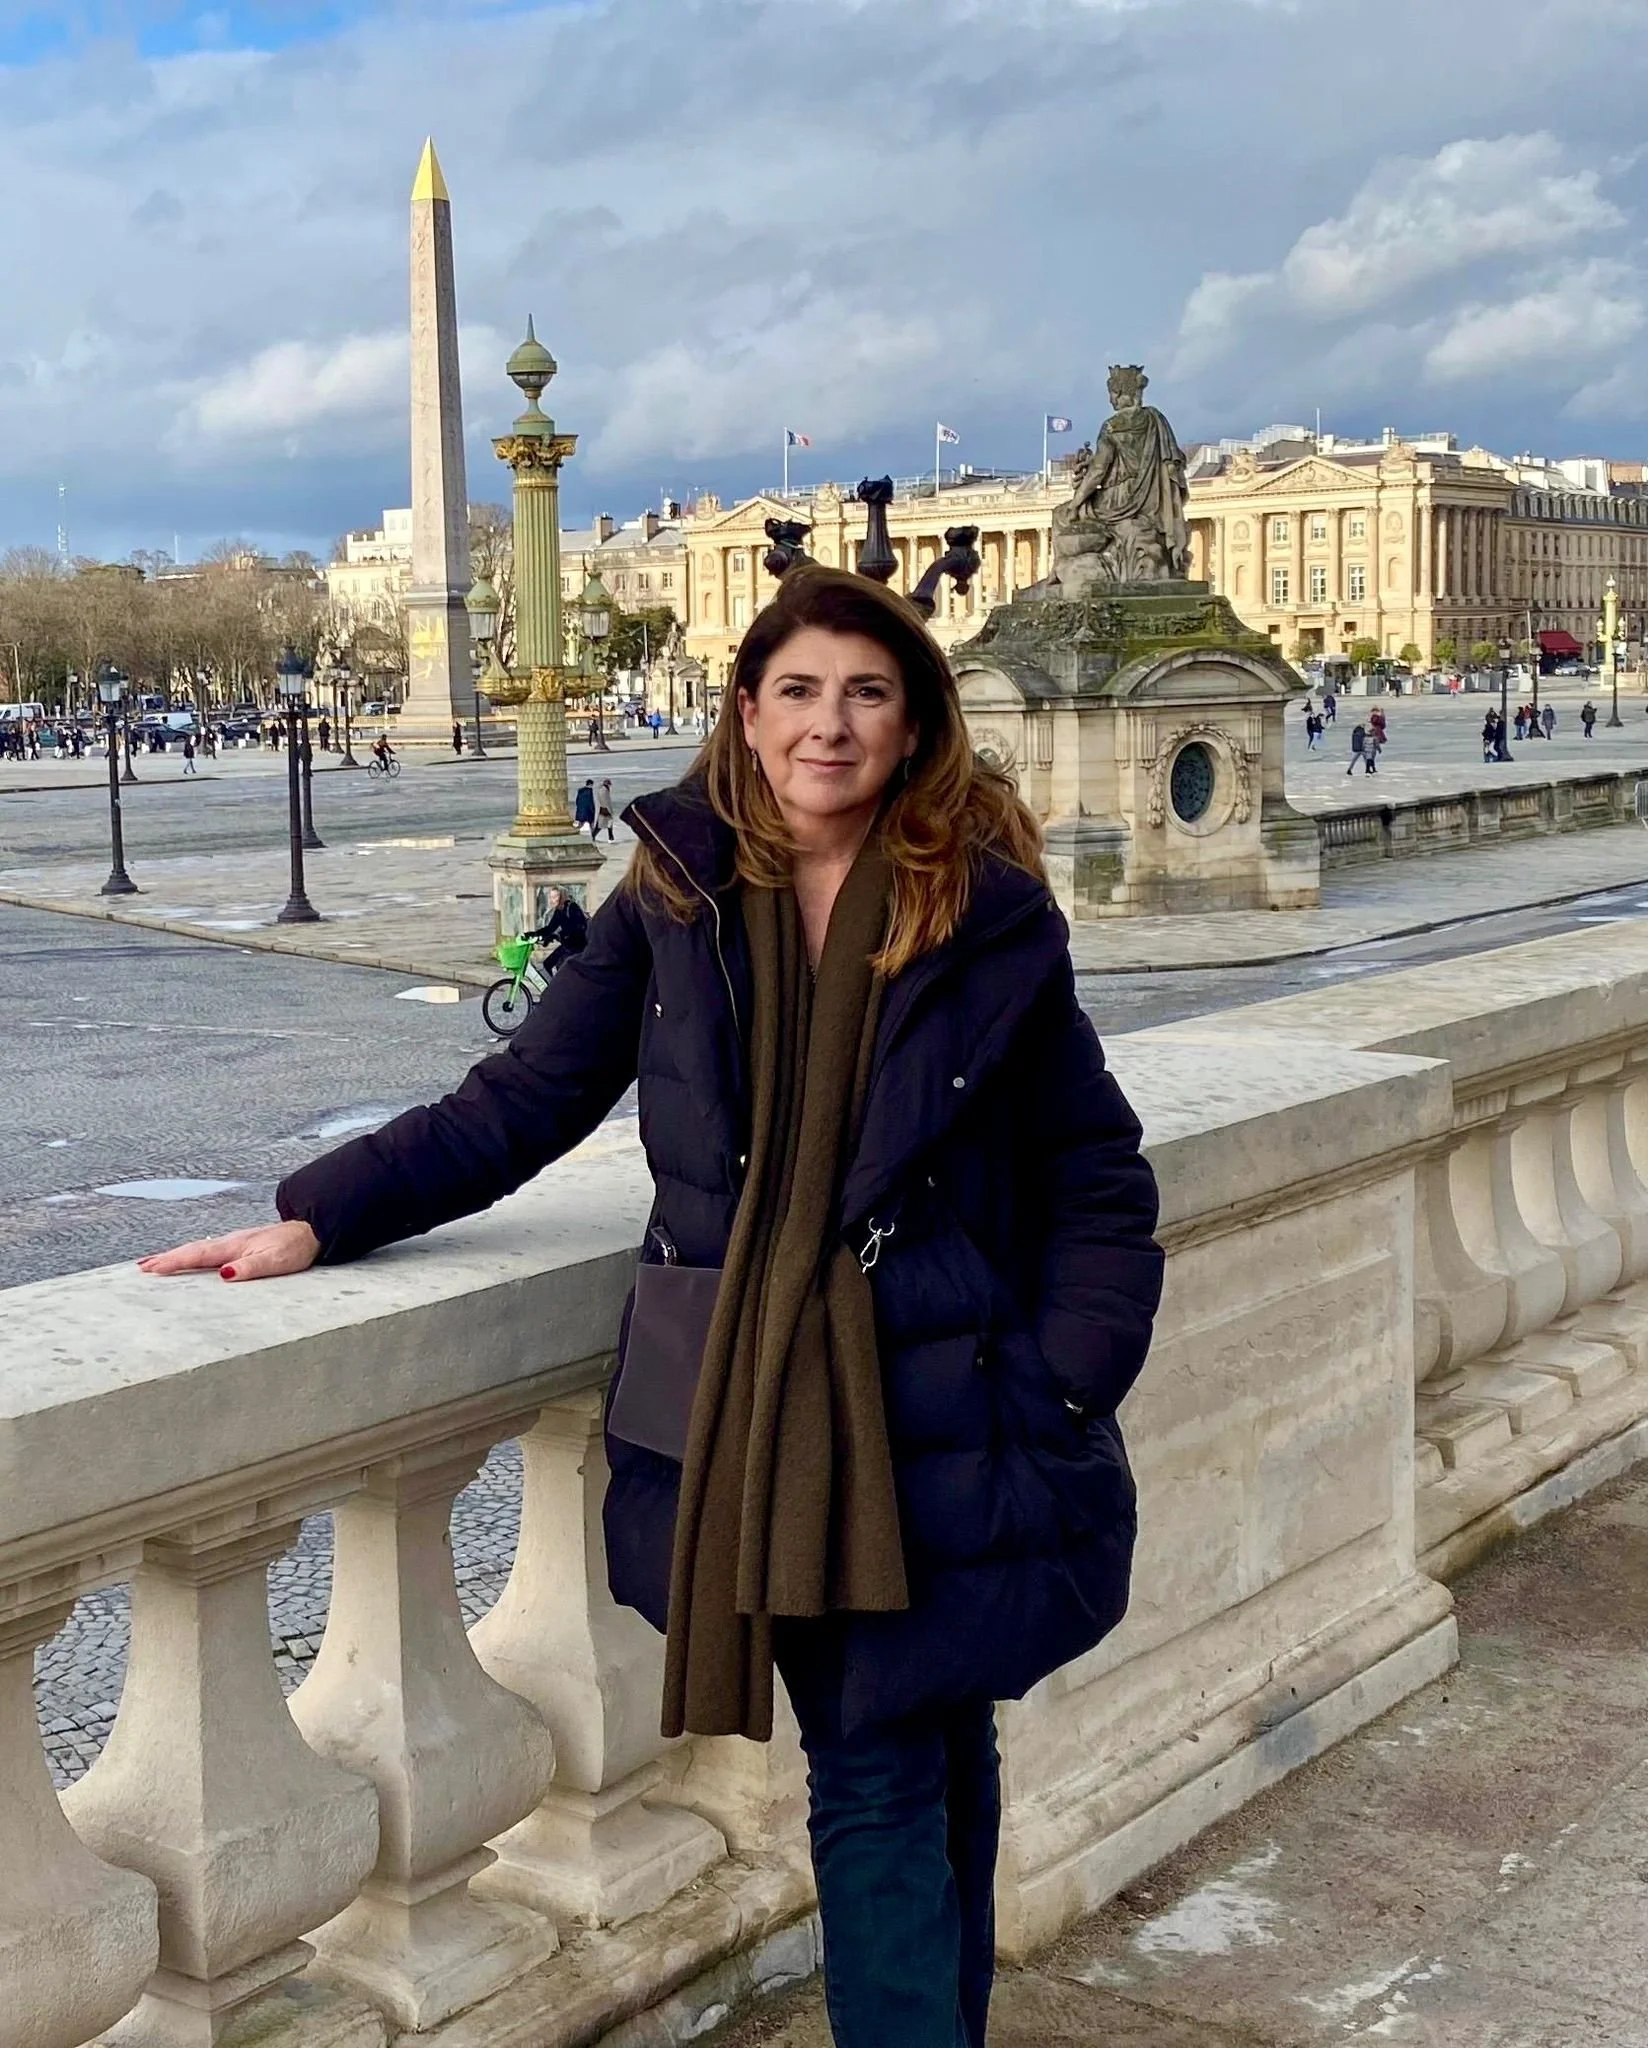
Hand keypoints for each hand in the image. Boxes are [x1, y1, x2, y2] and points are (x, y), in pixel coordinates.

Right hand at [138, 1220, 320, 1282]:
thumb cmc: (294, 1247)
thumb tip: (223, 1275)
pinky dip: (191, 1254)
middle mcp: (229, 1242)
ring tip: (153, 1264)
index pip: (198, 1255)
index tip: (150, 1269)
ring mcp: (233, 1242)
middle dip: (166, 1259)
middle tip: (141, 1268)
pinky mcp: (239, 1245)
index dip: (173, 1262)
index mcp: (234, 1246)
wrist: (310, 1229)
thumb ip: (250, 1267)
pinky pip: (207, 1250)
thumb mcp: (275, 1260)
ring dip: (174, 1256)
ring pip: (197, 1249)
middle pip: (192, 1250)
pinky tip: (188, 1259)